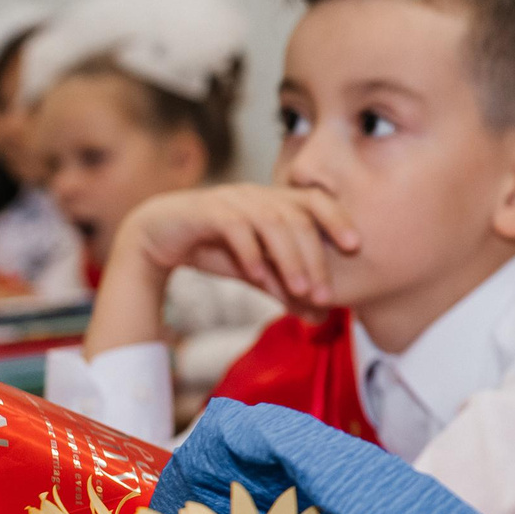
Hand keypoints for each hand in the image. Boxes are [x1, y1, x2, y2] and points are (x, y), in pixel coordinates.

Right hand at [119, 185, 359, 309]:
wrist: (159, 237)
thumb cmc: (216, 249)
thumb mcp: (258, 273)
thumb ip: (287, 291)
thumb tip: (322, 317)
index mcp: (276, 203)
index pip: (316, 201)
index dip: (338, 218)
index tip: (355, 246)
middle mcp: (258, 196)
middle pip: (298, 218)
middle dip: (315, 259)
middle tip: (325, 296)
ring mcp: (232, 200)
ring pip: (271, 222)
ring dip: (289, 259)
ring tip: (300, 292)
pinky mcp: (205, 211)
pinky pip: (234, 227)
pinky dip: (250, 252)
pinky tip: (258, 277)